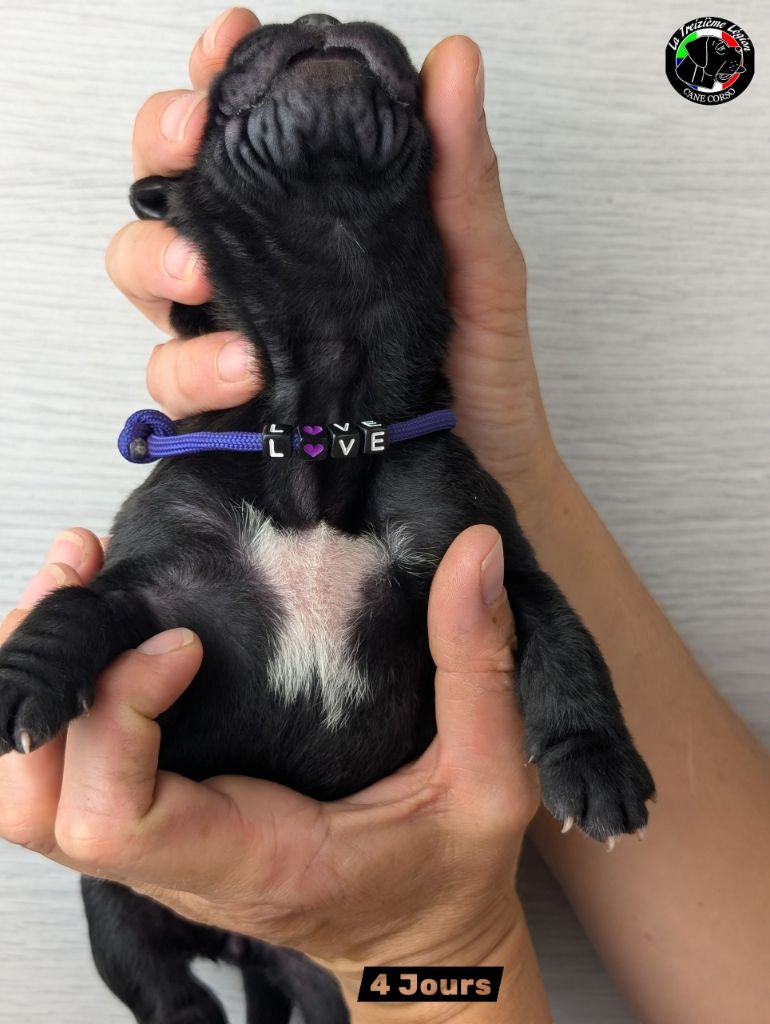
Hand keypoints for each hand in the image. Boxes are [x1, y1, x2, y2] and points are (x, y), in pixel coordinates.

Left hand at [0, 525, 537, 988]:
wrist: (420, 940)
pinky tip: (91, 628)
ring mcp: (157, 846)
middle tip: (82, 576)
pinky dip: (56, 698)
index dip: (116, 718)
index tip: (180, 643)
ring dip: (31, 680)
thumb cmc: (449, 871)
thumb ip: (479, 665)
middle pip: (36, 804)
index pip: (118, 819)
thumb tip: (471, 548)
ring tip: (72, 581)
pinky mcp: (156, 820)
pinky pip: (63, 774)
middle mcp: (180, 860)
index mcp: (253, 857)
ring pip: (30, 792)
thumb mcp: (490, 775)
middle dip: (38, 682)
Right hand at [106, 8, 561, 509]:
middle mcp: (263, 260)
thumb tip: (454, 59)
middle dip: (160, 148)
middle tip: (190, 145)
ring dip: (154, 260)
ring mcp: (240, 326)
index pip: (244, 126)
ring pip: (146, 272)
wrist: (482, 460)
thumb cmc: (483, 361)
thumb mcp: (481, 261)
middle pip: (170, 183)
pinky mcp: (233, 401)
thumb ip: (461, 171)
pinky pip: (173, 376)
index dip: (218, 75)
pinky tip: (243, 367)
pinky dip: (191, 365)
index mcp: (313, 211)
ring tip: (200, 276)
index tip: (227, 41)